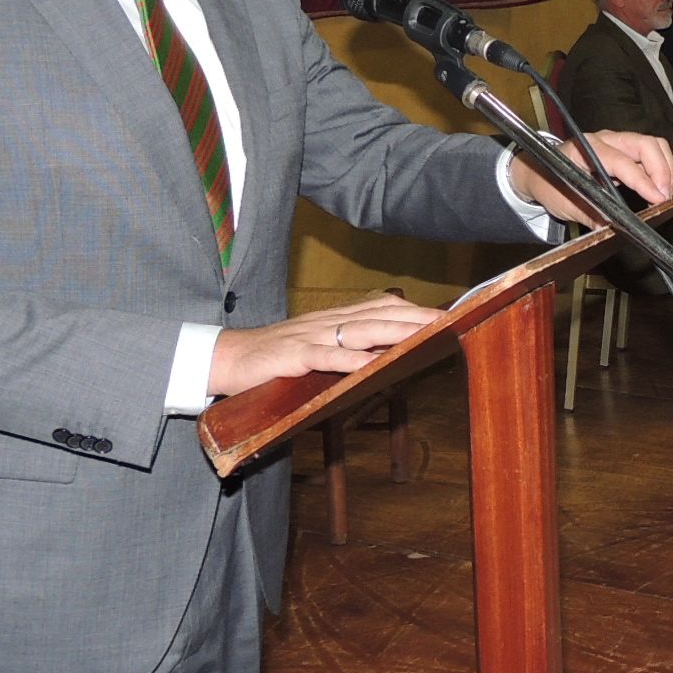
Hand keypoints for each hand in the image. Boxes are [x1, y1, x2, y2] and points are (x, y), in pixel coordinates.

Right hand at [209, 293, 441, 396]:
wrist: (224, 359)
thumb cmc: (273, 359)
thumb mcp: (315, 350)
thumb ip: (346, 349)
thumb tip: (382, 357)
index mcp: (333, 320)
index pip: (381, 308)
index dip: (413, 310)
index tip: (445, 315)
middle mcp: (326, 323)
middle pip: (379, 315)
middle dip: (416, 319)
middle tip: (448, 322)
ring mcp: (309, 337)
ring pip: (358, 331)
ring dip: (394, 333)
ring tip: (423, 335)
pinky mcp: (291, 356)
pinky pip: (324, 356)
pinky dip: (348, 360)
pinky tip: (370, 364)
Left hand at [512, 130, 672, 224]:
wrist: (538, 172)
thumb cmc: (549, 184)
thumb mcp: (565, 204)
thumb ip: (589, 215)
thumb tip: (611, 229)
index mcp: (586, 149)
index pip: (621, 161)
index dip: (642, 180)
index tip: (658, 199)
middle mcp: (605, 140)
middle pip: (646, 144)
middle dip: (662, 171)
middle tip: (665, 198)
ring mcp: (617, 143)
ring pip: (653, 146)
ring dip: (665, 169)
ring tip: (664, 196)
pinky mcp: (624, 151)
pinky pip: (650, 155)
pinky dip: (660, 171)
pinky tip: (658, 191)